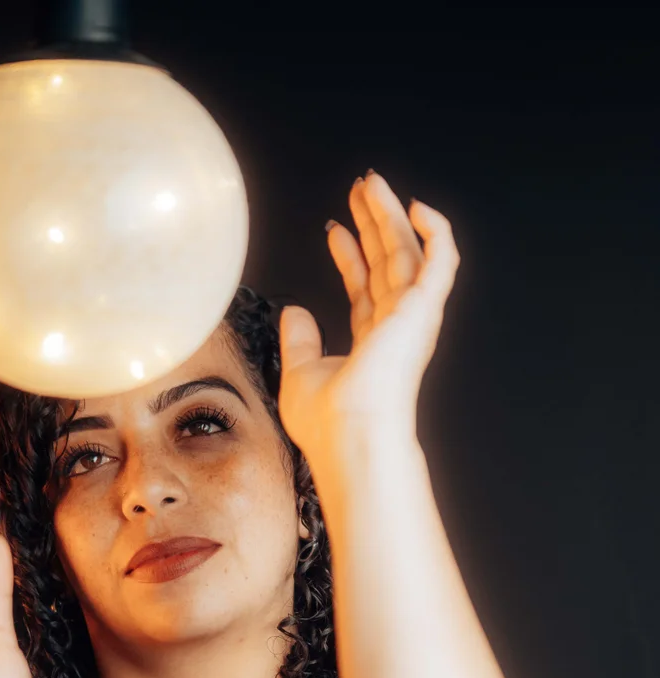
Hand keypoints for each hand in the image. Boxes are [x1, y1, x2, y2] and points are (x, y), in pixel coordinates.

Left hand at [276, 171, 459, 463]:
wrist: (349, 435)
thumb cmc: (327, 422)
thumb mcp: (300, 374)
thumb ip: (300, 341)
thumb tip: (294, 311)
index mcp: (370, 345)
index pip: (363, 290)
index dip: (350, 257)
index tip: (335, 230)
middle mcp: (395, 329)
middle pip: (386, 264)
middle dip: (373, 225)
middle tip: (359, 189)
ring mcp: (411, 319)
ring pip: (407, 253)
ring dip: (390, 216)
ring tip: (371, 183)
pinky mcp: (422, 310)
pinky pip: (440, 260)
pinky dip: (436, 232)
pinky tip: (417, 206)